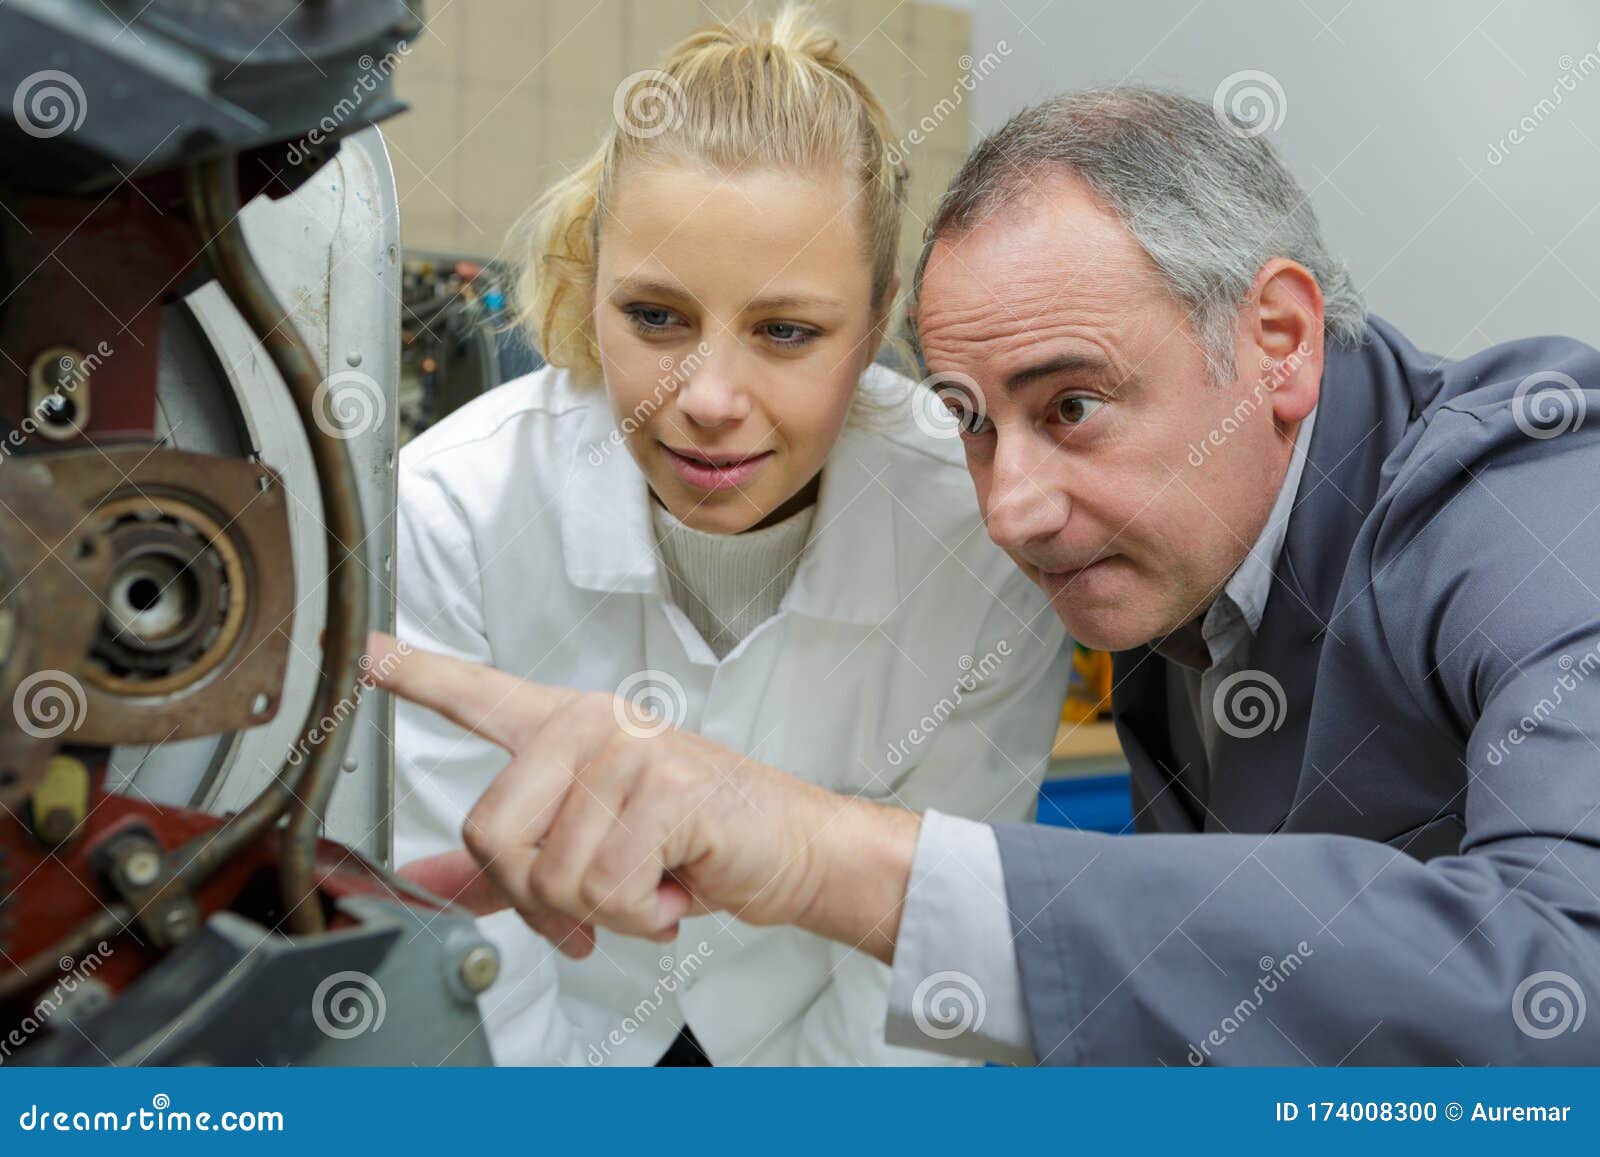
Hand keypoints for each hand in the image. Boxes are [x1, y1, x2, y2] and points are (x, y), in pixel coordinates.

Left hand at [369, 633, 919, 960]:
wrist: (792, 849)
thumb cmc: (695, 844)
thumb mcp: (590, 852)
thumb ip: (502, 869)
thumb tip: (418, 882)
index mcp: (565, 730)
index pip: (478, 694)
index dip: (414, 675)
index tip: (361, 650)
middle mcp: (590, 725)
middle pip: (493, 834)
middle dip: (541, 897)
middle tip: (600, 899)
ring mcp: (628, 750)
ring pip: (553, 876)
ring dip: (606, 913)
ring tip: (654, 883)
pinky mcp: (665, 790)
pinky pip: (606, 891)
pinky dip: (644, 917)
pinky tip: (677, 889)